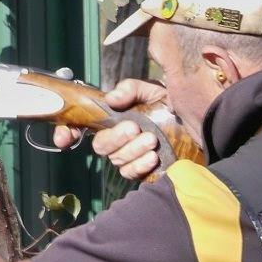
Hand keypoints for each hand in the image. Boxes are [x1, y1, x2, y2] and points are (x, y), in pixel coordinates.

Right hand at [52, 78, 168, 182]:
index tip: (64, 138)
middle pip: (100, 146)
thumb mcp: (151, 90)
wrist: (197, 124)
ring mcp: (128, 156)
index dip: (66, 132)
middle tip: (135, 128)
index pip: (80, 126)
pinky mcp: (141, 170)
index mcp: (112, 118)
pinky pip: (130, 173)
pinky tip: (153, 156)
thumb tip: (112, 99)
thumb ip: (131, 89)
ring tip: (152, 139)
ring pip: (116, 159)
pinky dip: (140, 164)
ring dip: (133, 149)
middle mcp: (116, 138)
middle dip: (115, 138)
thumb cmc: (170, 106)